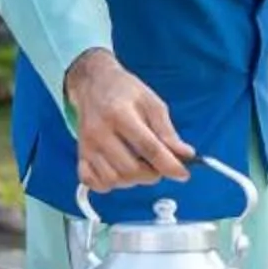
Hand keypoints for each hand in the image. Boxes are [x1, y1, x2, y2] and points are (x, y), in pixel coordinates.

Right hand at [63, 51, 195, 192]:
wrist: (93, 84)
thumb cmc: (125, 92)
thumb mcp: (152, 103)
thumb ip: (168, 132)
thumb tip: (186, 155)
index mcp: (121, 114)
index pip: (149, 148)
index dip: (169, 165)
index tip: (183, 174)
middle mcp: (100, 132)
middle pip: (131, 169)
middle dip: (152, 174)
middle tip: (159, 164)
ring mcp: (87, 146)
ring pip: (114, 180)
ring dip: (134, 180)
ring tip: (141, 165)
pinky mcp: (81, 156)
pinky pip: (95, 183)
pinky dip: (111, 184)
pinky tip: (120, 171)